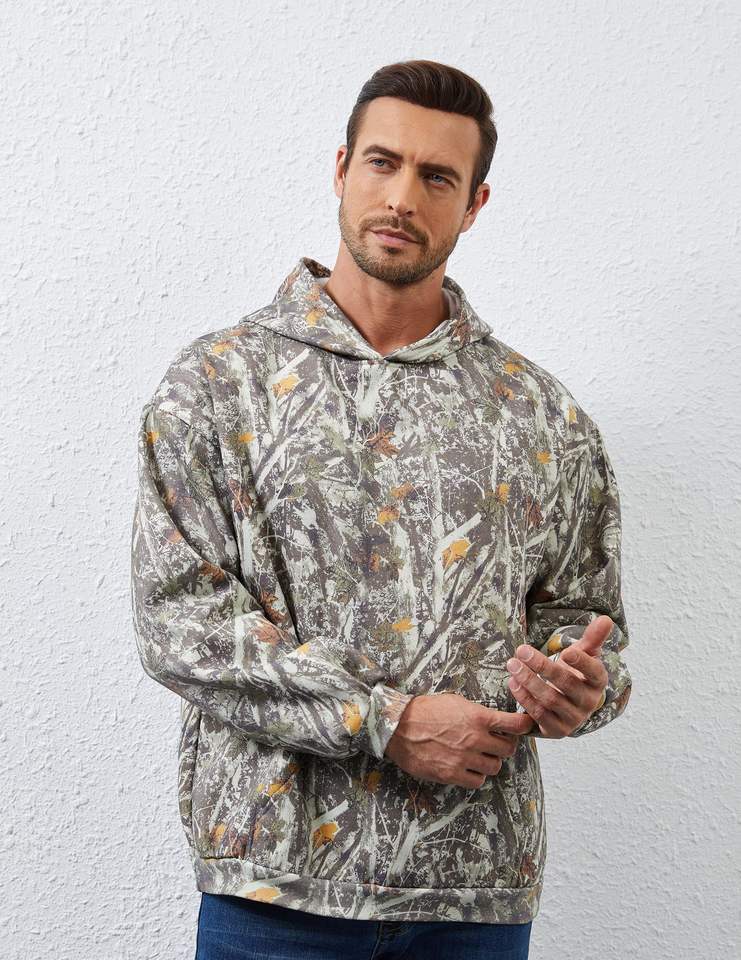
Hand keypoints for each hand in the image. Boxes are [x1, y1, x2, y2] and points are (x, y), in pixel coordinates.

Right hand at [384, 693, 534, 788]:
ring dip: (490, 762)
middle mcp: (475, 739)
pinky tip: (467, 767)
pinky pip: (477, 781)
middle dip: (505, 746)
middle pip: (508, 750)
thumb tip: (495, 720)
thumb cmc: (425, 710)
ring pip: (495, 767)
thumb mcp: (456, 702)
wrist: (399, 727)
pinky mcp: (452, 774)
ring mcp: (464, 759)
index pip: (515, 725)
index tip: (525, 727)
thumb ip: (478, 712)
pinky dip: (476, 776)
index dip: (524, 726)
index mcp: (478, 717)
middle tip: (497, 743)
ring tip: (479, 756)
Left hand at [506, 615, 611, 737]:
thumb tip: (606, 618)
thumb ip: (593, 637)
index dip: (582, 663)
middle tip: (521, 650)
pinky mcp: (556, 730)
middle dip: (542, 666)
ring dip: (528, 681)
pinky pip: (538, 714)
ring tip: (512, 664)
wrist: (565, 704)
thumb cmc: (574, 673)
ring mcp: (573, 719)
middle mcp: (589, 703)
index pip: (595, 673)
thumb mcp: (583, 654)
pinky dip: (524, 698)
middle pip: (567, 684)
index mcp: (598, 682)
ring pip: (550, 700)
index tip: (565, 651)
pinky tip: (512, 682)